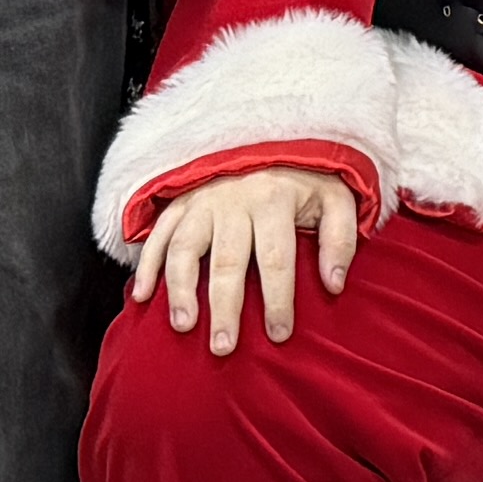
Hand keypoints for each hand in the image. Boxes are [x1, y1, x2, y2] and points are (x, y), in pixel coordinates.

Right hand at [133, 164, 360, 351]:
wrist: (268, 134)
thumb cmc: (305, 177)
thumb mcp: (336, 198)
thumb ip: (339, 239)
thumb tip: (334, 284)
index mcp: (275, 200)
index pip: (276, 259)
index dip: (278, 300)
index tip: (278, 335)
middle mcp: (235, 200)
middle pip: (227, 261)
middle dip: (224, 308)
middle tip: (223, 347)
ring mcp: (203, 200)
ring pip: (185, 247)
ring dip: (180, 289)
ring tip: (183, 325)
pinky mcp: (181, 201)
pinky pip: (159, 233)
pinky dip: (147, 263)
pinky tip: (143, 295)